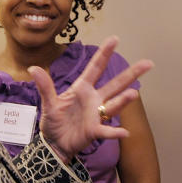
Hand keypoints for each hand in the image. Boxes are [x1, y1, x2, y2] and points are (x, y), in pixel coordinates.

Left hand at [30, 37, 151, 161]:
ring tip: (133, 94)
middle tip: (148, 63)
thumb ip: (45, 86)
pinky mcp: (94, 130)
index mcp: (82, 88)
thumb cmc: (54, 122)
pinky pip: (106, 130)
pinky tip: (124, 132)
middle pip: (115, 84)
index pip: (95, 67)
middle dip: (131, 74)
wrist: (54, 144)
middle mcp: (94, 99)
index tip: (115, 39)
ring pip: (114, 104)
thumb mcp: (48, 103)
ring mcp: (96, 114)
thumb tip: (33, 67)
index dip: (105, 53)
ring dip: (124, 100)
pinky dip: (114, 132)